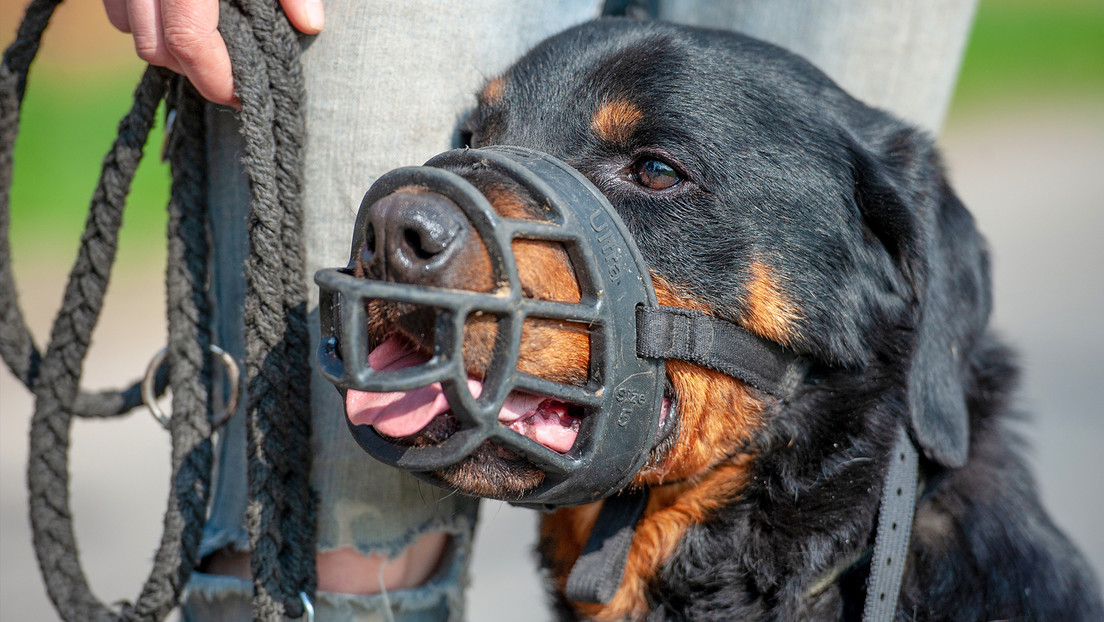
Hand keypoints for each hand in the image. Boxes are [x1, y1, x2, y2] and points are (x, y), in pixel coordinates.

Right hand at [103, 0, 323, 106]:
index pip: (190, 42)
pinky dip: (143, 23)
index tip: (243, 97)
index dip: (218, 78)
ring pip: (129, 30)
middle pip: (155, 47)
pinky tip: (177, 22)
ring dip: (166, 49)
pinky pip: (116, 10)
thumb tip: (311, 24)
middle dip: (194, 71)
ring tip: (210, 48)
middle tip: (232, 77)